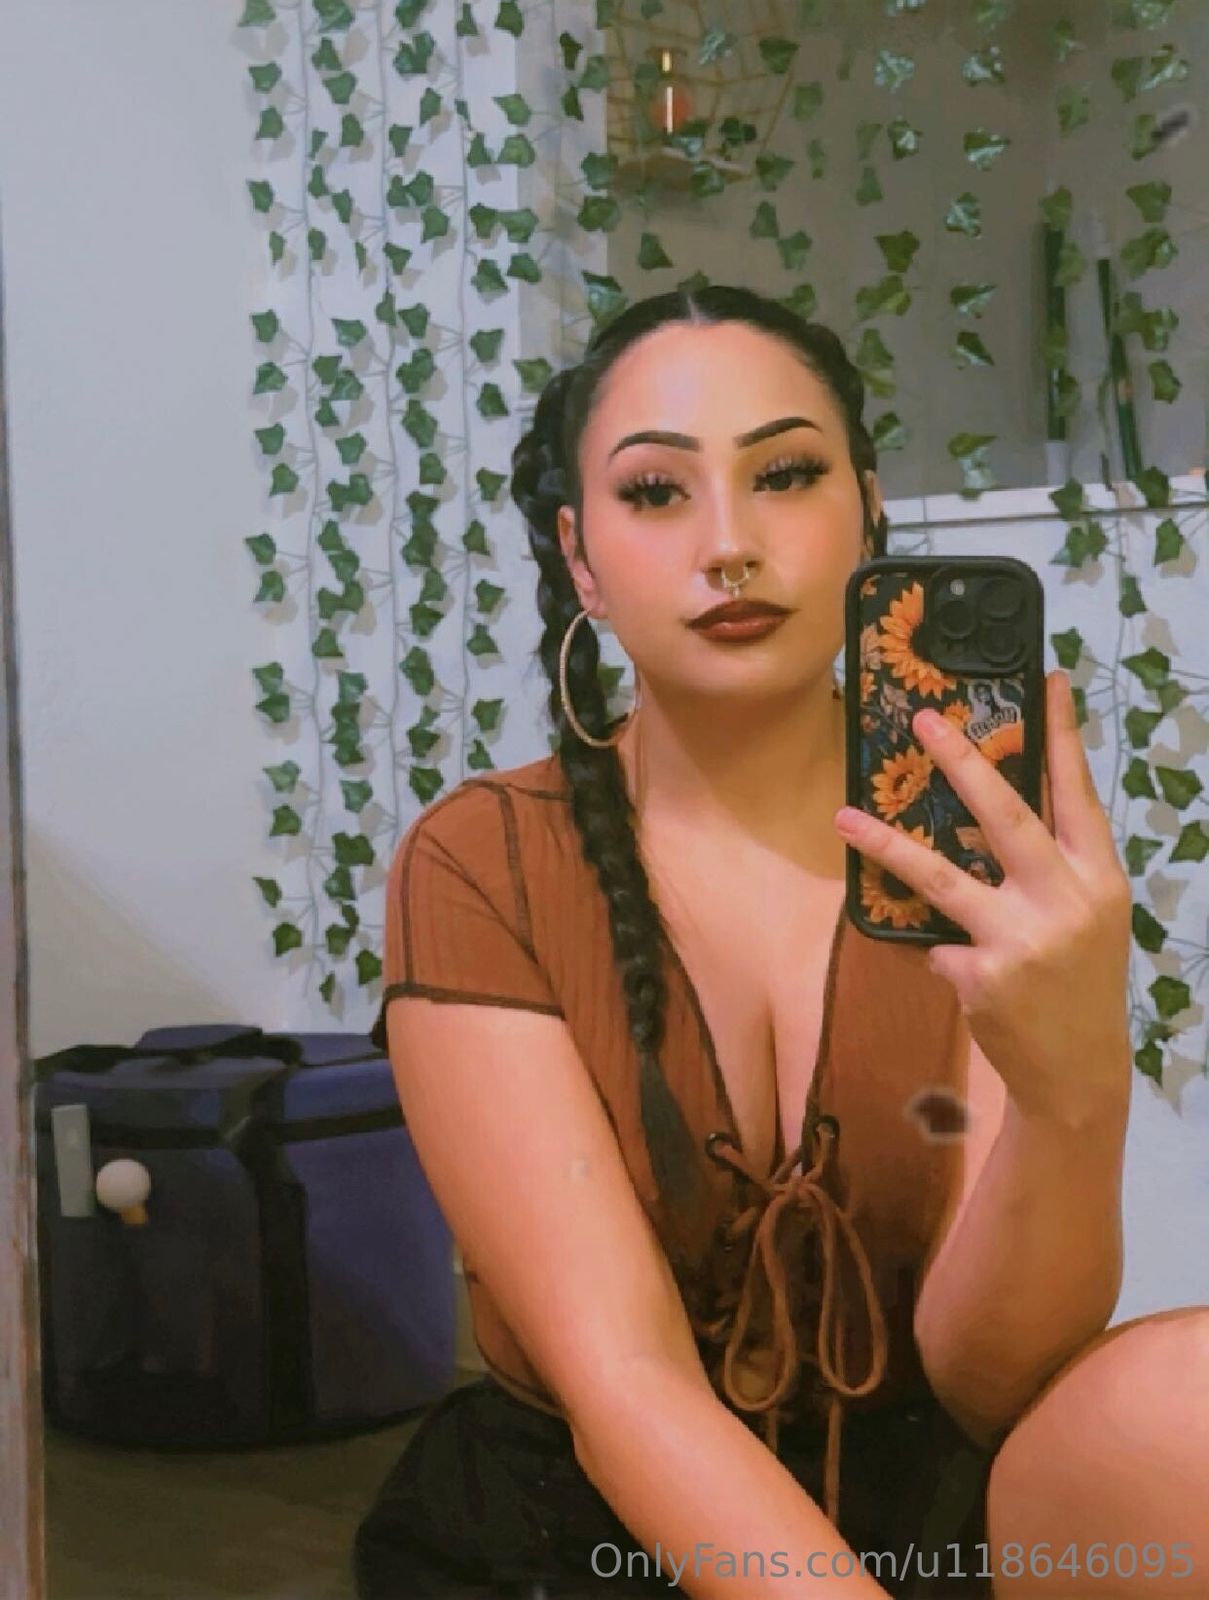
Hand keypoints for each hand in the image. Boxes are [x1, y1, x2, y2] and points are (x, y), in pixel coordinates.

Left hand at [833, 670, 1133, 1128]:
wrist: (1079, 1071)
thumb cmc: (1078, 981)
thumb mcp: (1087, 916)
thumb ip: (1052, 866)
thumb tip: (995, 805)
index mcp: (1097, 879)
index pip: (1079, 795)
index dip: (1064, 738)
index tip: (1048, 682)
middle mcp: (1064, 902)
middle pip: (1007, 818)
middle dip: (965, 765)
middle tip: (925, 721)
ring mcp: (1021, 939)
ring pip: (943, 879)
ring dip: (889, 845)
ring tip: (844, 815)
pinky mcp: (982, 975)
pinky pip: (933, 942)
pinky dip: (929, 945)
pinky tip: (943, 960)